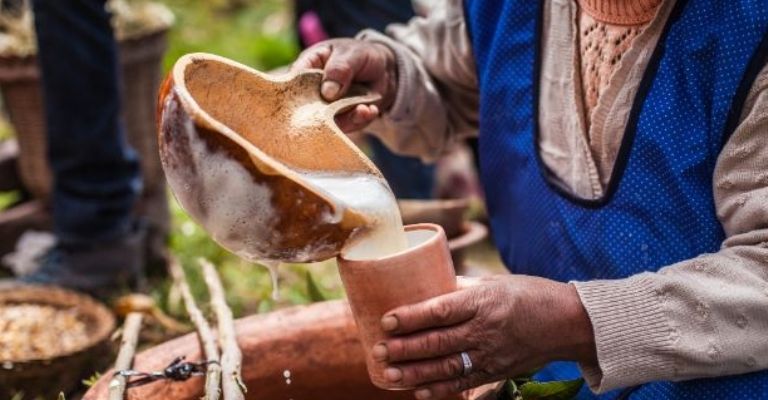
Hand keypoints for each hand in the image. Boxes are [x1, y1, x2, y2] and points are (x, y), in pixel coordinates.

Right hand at [291, 38, 397, 131]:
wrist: (383, 71)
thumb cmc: (360, 55)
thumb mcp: (352, 54)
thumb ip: (339, 69)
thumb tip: (327, 93)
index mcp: (308, 66)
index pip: (292, 80)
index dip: (294, 92)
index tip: (309, 100)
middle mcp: (312, 90)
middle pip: (306, 108)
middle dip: (324, 114)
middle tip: (343, 109)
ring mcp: (325, 107)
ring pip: (327, 121)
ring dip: (348, 118)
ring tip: (364, 109)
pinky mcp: (340, 119)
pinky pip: (346, 125)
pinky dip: (359, 120)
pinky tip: (370, 110)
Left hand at [372, 275, 596, 398]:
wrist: (567, 322)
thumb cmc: (529, 295)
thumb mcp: (494, 282)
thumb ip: (461, 287)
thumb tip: (429, 284)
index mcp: (482, 301)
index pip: (439, 310)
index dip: (411, 317)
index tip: (387, 320)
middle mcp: (484, 330)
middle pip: (437, 342)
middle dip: (405, 348)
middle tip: (378, 350)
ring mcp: (491, 354)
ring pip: (446, 367)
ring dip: (415, 372)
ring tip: (390, 374)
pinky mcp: (496, 372)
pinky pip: (464, 384)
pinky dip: (440, 390)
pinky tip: (418, 392)